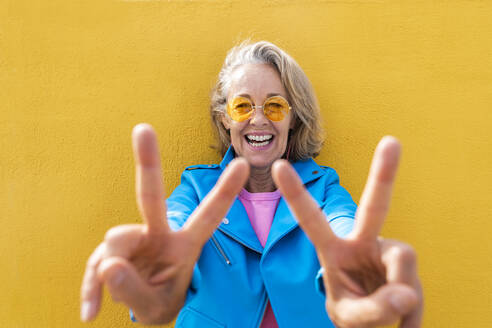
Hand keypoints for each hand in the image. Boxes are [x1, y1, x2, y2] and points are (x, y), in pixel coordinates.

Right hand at [80, 124, 248, 323]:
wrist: (146, 307)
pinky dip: (91, 289)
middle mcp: (159, 234)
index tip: (243, 162)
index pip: (208, 215)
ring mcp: (134, 240)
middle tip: (143, 128)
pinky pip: (95, 266)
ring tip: (122, 293)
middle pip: (151, 196)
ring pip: (116, 241)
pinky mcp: (109, 251)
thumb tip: (109, 264)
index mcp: (185, 244)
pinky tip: (91, 311)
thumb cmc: (161, 301)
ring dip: (113, 272)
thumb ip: (135, 290)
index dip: (225, 191)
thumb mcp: (157, 307)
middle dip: (147, 162)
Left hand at [272, 136, 422, 327]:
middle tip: (391, 141)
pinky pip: (413, 282)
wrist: (378, 320)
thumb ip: (373, 309)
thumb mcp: (352, 315)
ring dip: (398, 296)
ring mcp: (387, 250)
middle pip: (375, 206)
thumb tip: (405, 294)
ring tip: (390, 313)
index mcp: (333, 249)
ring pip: (401, 262)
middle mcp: (362, 242)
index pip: (311, 218)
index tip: (279, 165)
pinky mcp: (406, 263)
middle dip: (384, 174)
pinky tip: (403, 313)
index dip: (296, 193)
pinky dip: (411, 308)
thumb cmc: (354, 311)